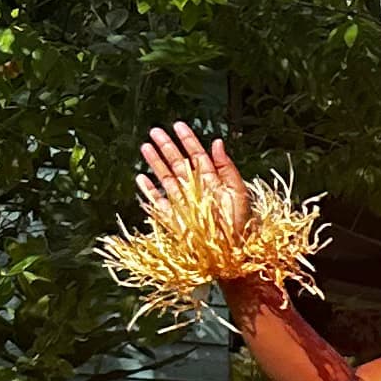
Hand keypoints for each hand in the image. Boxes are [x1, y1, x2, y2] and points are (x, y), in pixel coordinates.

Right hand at [138, 122, 258, 283]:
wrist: (230, 254)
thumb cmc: (238, 225)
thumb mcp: (237, 192)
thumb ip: (227, 167)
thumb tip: (217, 142)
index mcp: (213, 182)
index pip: (198, 156)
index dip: (188, 140)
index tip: (178, 126)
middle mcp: (196, 190)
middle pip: (178, 163)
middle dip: (167, 146)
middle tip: (156, 131)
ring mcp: (183, 203)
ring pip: (166, 177)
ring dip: (155, 162)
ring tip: (146, 146)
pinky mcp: (172, 218)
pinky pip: (157, 201)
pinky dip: (148, 190)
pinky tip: (141, 178)